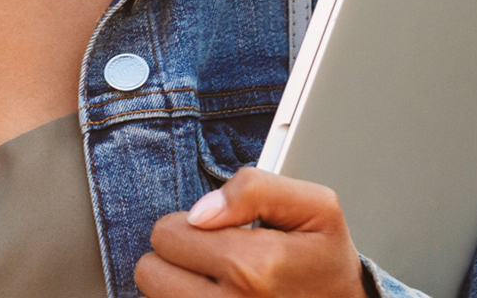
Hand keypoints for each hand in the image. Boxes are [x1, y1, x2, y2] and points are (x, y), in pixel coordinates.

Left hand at [135, 166, 368, 297]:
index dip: (190, 225)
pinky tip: (211, 295)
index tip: (223, 234)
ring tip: (214, 281)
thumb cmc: (327, 263)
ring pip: (154, 297)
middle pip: (149, 270)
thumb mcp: (315, 207)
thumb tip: (200, 212)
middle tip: (215, 259)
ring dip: (176, 286)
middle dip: (178, 258)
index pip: (166, 233)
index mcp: (254, 267)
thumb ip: (254, 189)